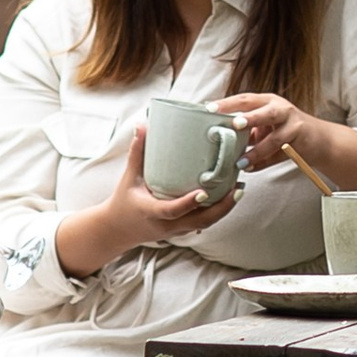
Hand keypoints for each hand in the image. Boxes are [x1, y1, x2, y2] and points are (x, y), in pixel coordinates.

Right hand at [54, 140, 237, 279]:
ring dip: (224, 209)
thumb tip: (142, 125)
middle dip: (221, 207)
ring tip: (239, 189)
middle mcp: (167, 225)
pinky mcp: (182, 230)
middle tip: (237, 187)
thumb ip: (137, 153)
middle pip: (199, 221)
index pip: (172, 211)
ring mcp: (176, 230)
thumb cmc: (123, 201)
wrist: (118, 230)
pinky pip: (203, 223)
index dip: (188, 203)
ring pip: (205, 224)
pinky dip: (218, 211)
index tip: (204, 192)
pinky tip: (229, 195)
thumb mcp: (129, 177)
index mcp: (151, 212)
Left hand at [215, 94, 356, 192]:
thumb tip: (221, 148)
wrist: (320, 141)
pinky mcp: (299, 133)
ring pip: (271, 131)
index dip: (227, 103)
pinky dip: (263, 159)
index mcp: (266, 102)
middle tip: (226, 120)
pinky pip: (278, 148)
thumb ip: (248, 137)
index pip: (244, 99)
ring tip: (239, 159)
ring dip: (254, 146)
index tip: (208, 108)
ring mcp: (290, 119)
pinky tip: (250, 167)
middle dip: (240, 113)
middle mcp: (278, 106)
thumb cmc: (287, 135)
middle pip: (257, 107)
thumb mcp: (266, 132)